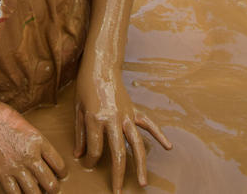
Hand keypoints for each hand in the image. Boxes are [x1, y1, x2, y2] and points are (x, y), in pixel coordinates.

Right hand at [0, 100, 65, 192]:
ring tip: (38, 191)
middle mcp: (30, 156)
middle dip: (53, 187)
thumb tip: (43, 158)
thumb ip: (37, 143)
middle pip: (50, 184)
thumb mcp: (28, 126)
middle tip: (51, 186)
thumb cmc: (4, 116)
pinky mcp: (3, 174)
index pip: (59, 165)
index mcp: (39, 142)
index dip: (62, 173)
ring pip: (35, 193)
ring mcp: (16, 167)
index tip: (60, 174)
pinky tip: (22, 192)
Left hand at [74, 64, 171, 192]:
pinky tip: (168, 146)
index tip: (89, 163)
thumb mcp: (78, 108)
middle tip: (117, 191)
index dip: (91, 159)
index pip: (95, 148)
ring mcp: (126, 115)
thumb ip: (80, 133)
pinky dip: (159, 134)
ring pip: (136, 144)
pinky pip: (148, 124)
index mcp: (96, 118)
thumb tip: (79, 155)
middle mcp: (113, 119)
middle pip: (118, 152)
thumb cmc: (85, 85)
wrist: (100, 65)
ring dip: (140, 164)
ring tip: (142, 182)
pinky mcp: (134, 110)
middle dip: (118, 174)